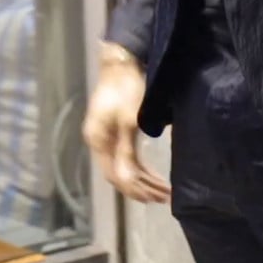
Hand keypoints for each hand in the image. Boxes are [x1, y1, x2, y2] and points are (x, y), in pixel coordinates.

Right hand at [82, 44, 168, 204]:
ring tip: (163, 190)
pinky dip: (140, 167)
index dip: (134, 189)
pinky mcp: (115, 131)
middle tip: (164, 197)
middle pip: (118, 173)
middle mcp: (99, 141)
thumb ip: (126, 153)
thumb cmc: (127, 90)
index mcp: (98, 140)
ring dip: (143, 179)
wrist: (123, 63)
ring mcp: (106, 136)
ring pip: (124, 166)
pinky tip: (153, 174)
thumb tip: (125, 182)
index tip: (155, 198)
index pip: (114, 175)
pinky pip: (126, 156)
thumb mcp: (129, 122)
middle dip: (141, 188)